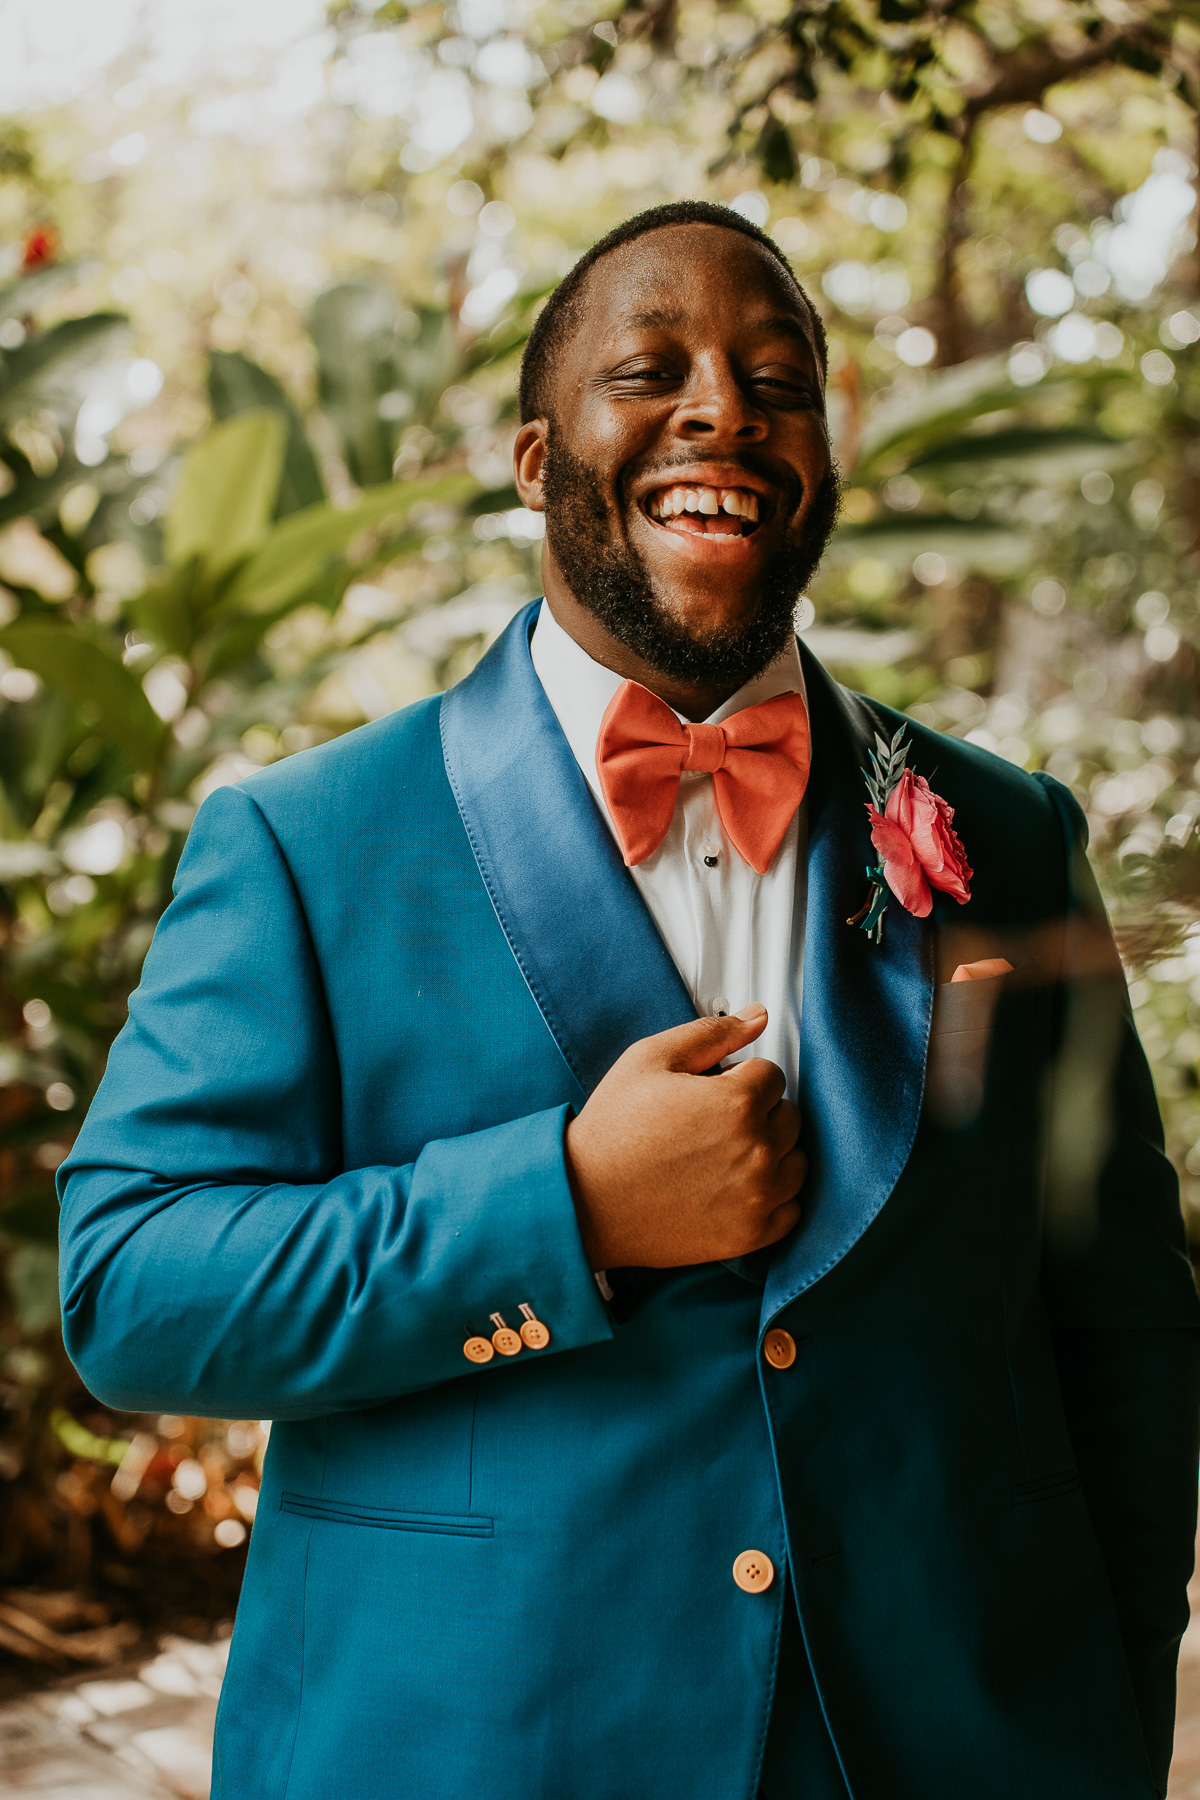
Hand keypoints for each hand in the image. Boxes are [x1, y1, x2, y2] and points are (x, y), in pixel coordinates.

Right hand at [564, 1004, 805, 1269]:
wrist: (584, 1200)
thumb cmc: (611, 1132)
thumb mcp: (650, 1059)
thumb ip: (712, 1033)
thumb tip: (757, 1017)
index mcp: (736, 1103)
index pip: (772, 1074)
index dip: (741, 1076)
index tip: (715, 1090)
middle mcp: (755, 1150)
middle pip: (788, 1115)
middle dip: (758, 1111)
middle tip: (714, 1122)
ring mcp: (756, 1196)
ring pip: (795, 1161)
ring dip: (772, 1152)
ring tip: (727, 1153)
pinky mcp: (749, 1235)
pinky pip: (791, 1210)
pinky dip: (773, 1196)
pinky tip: (739, 1186)